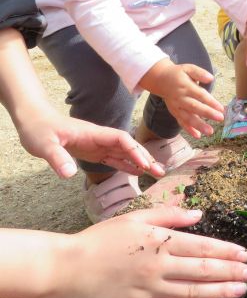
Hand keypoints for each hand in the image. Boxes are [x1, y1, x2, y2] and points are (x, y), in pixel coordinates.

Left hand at [17, 110, 164, 178]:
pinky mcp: (92, 152)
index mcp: (93, 133)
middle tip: (160, 171)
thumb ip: (57, 158)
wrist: (34, 122)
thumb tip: (69, 175)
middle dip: (145, 157)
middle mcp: (100, 138)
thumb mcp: (44, 144)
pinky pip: (113, 159)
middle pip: (128, 146)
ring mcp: (97, 145)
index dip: (134, 150)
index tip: (144, 163)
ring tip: (156, 173)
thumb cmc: (39, 129)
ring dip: (140, 162)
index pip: (121, 139)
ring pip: (124, 153)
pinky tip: (136, 173)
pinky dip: (126, 166)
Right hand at [56, 207, 246, 297]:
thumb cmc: (103, 238)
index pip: (202, 248)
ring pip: (192, 293)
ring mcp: (148, 292)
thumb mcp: (137, 218)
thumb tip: (199, 215)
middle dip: (230, 273)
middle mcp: (158, 267)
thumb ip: (170, 216)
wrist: (68, 268)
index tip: (244, 254)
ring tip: (240, 290)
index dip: (226, 252)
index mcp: (159, 242)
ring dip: (220, 292)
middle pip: (202, 271)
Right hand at [140, 59, 222, 137]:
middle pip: (195, 107)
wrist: (160, 79)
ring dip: (199, 125)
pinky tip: (198, 135)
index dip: (211, 102)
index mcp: (186, 87)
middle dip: (208, 114)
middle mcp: (181, 98)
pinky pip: (181, 122)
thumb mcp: (188, 68)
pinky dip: (189, 129)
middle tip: (220, 118)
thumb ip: (199, 73)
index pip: (200, 95)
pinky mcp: (174, 112)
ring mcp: (176, 107)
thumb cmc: (178, 74)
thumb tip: (211, 78)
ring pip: (188, 118)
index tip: (221, 108)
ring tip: (210, 131)